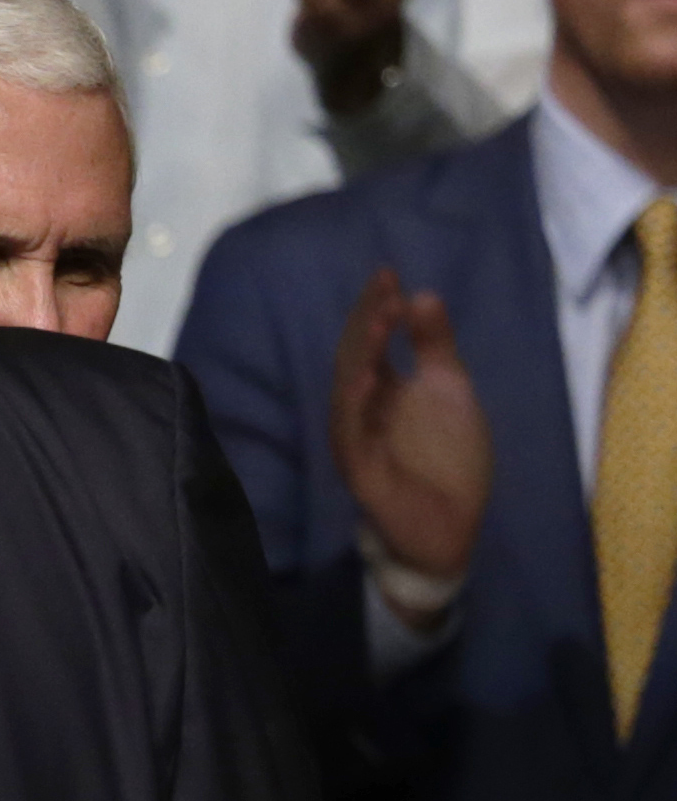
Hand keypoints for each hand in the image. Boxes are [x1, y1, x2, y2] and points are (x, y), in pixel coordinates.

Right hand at [330, 267, 490, 619]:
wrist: (450, 526)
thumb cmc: (447, 461)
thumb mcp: (451, 391)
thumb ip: (436, 347)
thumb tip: (423, 294)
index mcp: (383, 388)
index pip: (371, 339)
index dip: (378, 307)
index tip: (389, 273)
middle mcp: (364, 407)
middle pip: (356, 356)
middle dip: (368, 322)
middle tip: (384, 287)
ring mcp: (358, 435)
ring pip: (348, 389)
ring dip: (362, 355)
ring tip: (381, 319)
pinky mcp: (360, 467)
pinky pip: (351, 433)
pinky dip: (354, 405)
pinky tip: (367, 378)